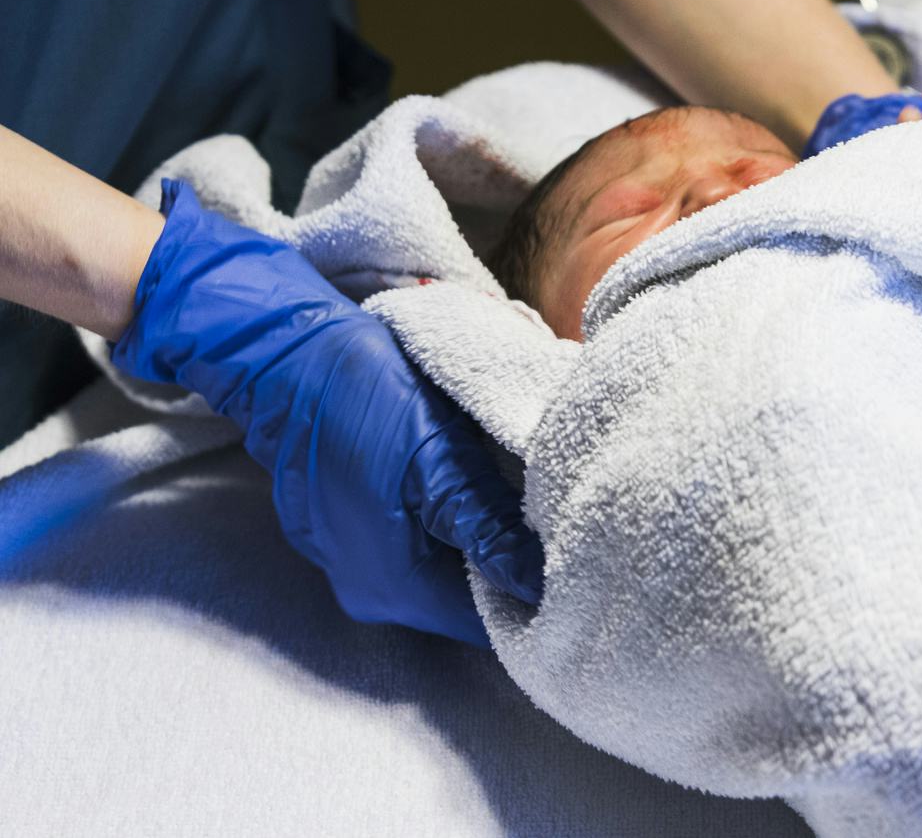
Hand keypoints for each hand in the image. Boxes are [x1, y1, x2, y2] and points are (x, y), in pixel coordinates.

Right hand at [113, 181, 541, 645]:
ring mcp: (355, 562)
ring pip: (448, 573)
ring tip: (531, 503)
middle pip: (467, 604)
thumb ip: (489, 526)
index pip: (484, 626)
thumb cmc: (360, 395)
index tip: (579, 564)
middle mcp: (369, 591)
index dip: (535, 600)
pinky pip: (423, 546)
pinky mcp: (355, 530)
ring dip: (487, 543)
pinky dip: (457, 524)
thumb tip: (541, 582)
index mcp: (391, 586)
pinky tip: (482, 488)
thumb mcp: (438, 457)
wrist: (284, 353)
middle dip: (514, 570)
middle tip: (564, 525)